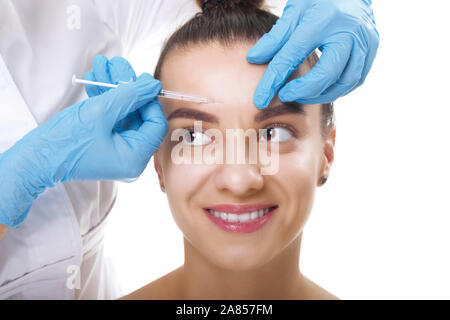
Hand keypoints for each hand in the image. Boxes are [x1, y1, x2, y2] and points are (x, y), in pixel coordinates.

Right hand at [0, 73, 167, 227]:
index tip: (140, 79)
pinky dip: (104, 100)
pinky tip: (95, 79)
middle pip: (138, 115)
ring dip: (113, 88)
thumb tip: (152, 85)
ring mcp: (117, 150)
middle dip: (126, 87)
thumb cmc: (66, 141)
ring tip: (102, 65)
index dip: (148, 99)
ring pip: (123, 113)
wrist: (35, 158)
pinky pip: (111, 118)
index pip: (155, 123)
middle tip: (117, 64)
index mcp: (135, 158)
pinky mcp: (105, 143)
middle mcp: (130, 157)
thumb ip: (129, 96)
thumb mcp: (100, 112)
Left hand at [247, 0, 378, 107]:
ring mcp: (365, 40)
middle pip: (326, 74)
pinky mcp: (371, 49)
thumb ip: (275, 37)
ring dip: (320, 94)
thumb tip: (252, 58)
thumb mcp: (294, 11)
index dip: (274, 80)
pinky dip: (336, 88)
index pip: (293, 54)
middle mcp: (348, 31)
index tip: (261, 99)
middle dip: (303, 91)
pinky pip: (355, 79)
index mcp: (323, 18)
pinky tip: (320, 89)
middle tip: (284, 96)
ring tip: (301, 94)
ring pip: (344, 82)